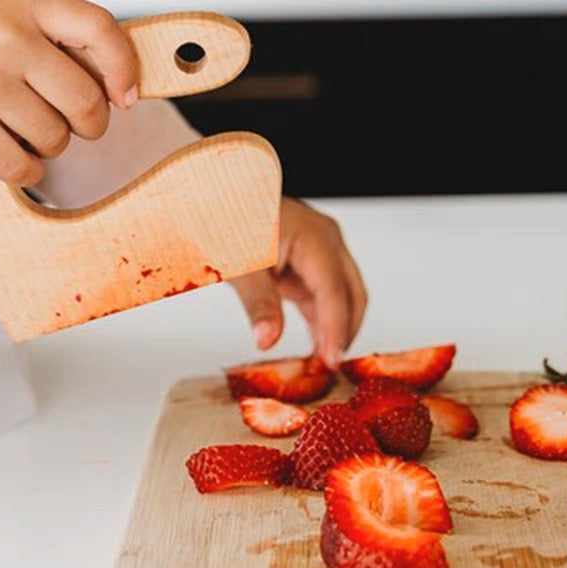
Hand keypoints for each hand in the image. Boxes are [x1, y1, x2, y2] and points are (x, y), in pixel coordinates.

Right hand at [0, 0, 137, 184]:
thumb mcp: (2, 9)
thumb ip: (54, 34)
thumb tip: (117, 85)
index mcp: (24, 4)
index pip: (100, 29)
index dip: (125, 67)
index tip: (126, 96)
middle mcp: (9, 40)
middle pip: (87, 101)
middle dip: (90, 124)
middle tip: (74, 123)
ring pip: (56, 138)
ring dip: (50, 144)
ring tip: (22, 127)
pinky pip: (22, 167)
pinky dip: (27, 169)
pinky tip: (13, 153)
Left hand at [231, 197, 366, 369]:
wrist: (215, 198)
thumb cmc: (226, 218)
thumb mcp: (238, 263)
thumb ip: (257, 302)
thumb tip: (268, 340)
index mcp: (314, 236)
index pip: (334, 290)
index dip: (336, 329)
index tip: (331, 360)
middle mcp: (326, 241)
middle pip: (351, 294)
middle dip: (345, 332)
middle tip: (329, 369)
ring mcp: (320, 251)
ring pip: (342, 297)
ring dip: (335, 329)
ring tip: (321, 366)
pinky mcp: (308, 263)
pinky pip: (324, 296)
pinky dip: (321, 322)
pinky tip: (314, 349)